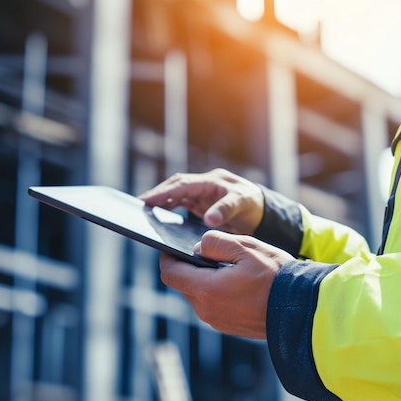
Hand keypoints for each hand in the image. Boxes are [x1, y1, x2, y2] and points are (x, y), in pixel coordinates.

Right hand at [139, 168, 263, 234]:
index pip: (184, 184)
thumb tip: (208, 219)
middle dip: (158, 194)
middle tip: (138, 205)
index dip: (165, 192)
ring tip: (143, 211)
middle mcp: (205, 184)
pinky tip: (158, 216)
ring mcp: (202, 193)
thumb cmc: (253, 205)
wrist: (262, 210)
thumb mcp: (243, 205)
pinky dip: (169, 207)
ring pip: (176, 194)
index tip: (148, 200)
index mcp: (213, 181)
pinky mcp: (201, 202)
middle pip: (176, 186)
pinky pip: (181, 202)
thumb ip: (225, 210)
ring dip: (161, 201)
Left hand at [159, 230, 294, 338]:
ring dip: (207, 280)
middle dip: (191, 267)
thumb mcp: (246, 247)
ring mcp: (218, 321)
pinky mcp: (230, 327)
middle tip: (212, 252)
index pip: (170, 273)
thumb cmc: (276, 276)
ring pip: (200, 295)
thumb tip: (198, 247)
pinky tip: (240, 283)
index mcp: (206, 289)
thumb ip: (216, 242)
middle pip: (184, 284)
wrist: (301, 308)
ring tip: (231, 267)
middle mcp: (207, 310)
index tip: (173, 246)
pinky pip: (215, 306)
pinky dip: (220, 292)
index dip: (168, 257)